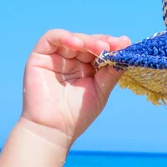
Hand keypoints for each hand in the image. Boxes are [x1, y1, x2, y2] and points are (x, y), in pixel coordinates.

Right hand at [20, 29, 130, 145]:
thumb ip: (111, 73)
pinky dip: (65, 37)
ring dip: (88, 41)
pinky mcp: (40, 56)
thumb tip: (125, 55)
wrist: (54, 129)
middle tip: (115, 45)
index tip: (126, 44)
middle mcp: (72, 61)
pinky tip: (78, 44)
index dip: (113, 46)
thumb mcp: (101, 91)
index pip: (100, 51)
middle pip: (88, 42)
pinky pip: (51, 38)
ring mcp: (56, 58)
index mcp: (87, 68)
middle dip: (104, 42)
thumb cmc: (78, 114)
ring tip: (101, 48)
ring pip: (73, 38)